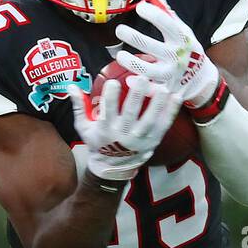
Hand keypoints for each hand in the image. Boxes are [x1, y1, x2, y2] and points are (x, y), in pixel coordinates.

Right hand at [67, 76, 181, 182]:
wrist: (112, 169)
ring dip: (158, 103)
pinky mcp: (153, 142)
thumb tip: (70, 85)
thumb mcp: (84, 128)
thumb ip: (79, 106)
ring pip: (150, 120)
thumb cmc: (98, 143)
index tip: (113, 83)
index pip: (107, 112)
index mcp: (106, 130)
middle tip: (142, 78)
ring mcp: (140, 139)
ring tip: (163, 86)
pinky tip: (176, 96)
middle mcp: (124, 135)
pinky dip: (171, 112)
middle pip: (131, 114)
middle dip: (136, 96)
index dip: (110, 97)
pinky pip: (164, 125)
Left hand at [114, 0, 219, 108]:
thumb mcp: (184, 32)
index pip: (168, 24)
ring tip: (120, 56)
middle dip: (135, 38)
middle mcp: (177, 57)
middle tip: (119, 30)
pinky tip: (129, 80)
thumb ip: (169, 16)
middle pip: (154, 47)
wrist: (201, 79)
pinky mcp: (167, 89)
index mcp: (182, 39)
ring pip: (151, 71)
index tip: (140, 8)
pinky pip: (152, 90)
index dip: (153, 15)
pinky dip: (141, 86)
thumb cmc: (189, 51)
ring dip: (134, 64)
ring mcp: (171, 75)